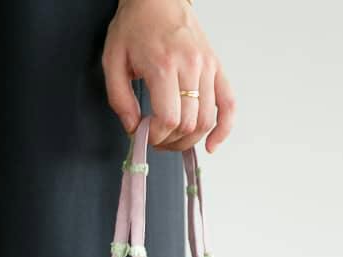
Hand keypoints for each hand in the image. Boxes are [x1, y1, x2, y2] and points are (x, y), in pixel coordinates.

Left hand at [102, 0, 234, 153]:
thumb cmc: (134, 26)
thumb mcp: (113, 62)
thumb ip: (119, 100)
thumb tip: (133, 129)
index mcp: (163, 65)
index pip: (168, 119)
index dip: (156, 137)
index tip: (144, 135)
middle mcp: (190, 66)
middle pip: (188, 123)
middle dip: (170, 141)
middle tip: (155, 139)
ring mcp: (206, 66)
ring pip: (207, 119)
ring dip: (189, 140)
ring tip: (173, 139)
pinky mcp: (216, 66)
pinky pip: (229, 103)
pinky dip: (223, 128)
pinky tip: (211, 144)